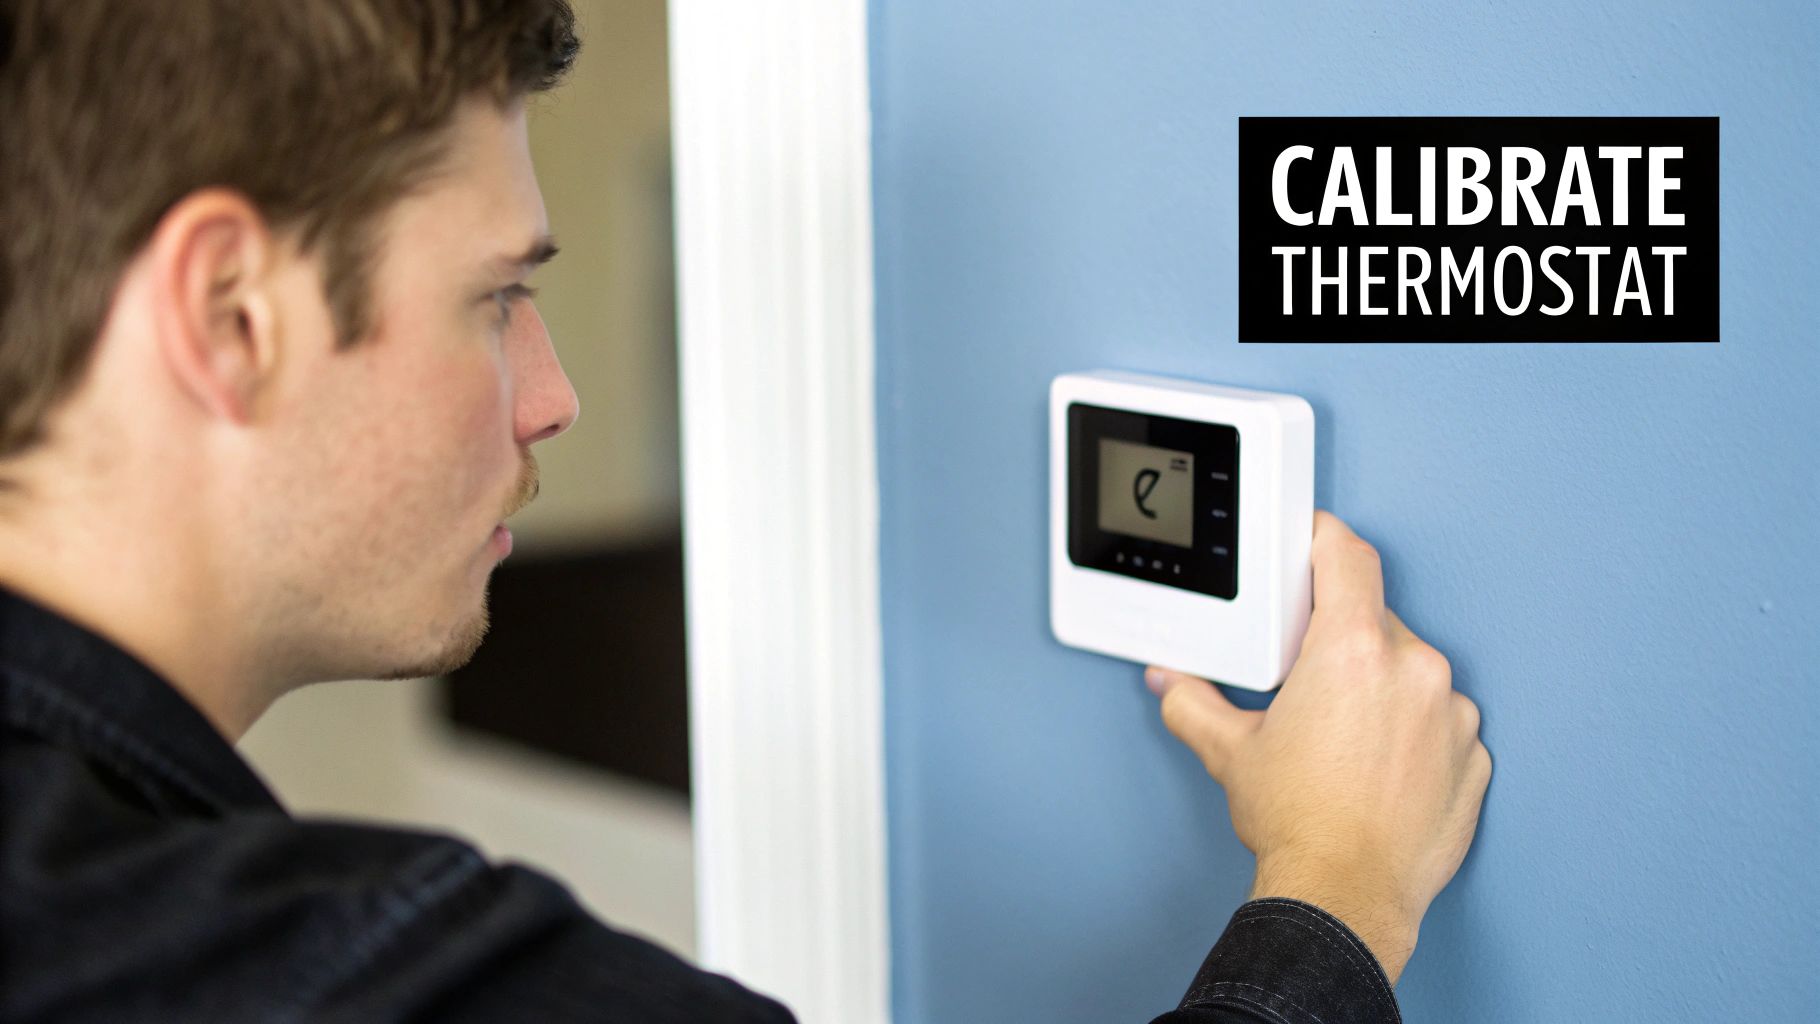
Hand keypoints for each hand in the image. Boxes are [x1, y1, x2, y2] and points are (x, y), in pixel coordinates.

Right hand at [1145, 510, 1489, 983]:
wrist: (1344, 895)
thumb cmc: (1300, 823)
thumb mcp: (1231, 752)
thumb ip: (1195, 703)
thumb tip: (1173, 685)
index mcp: (1352, 650)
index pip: (1347, 555)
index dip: (1325, 540)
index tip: (1314, 544)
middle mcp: (1413, 669)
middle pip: (1376, 619)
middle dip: (1343, 642)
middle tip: (1310, 683)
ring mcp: (1452, 713)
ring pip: (1412, 672)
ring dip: (1383, 689)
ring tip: (1346, 737)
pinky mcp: (1474, 755)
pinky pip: (1442, 721)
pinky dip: (1414, 733)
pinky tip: (1379, 765)